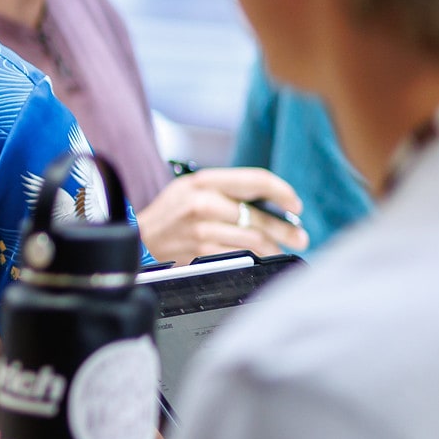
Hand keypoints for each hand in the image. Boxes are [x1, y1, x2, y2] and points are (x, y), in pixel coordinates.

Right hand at [138, 166, 307, 264]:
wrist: (138, 237)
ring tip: (281, 249)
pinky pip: (240, 255)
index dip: (283, 193)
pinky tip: (260, 258)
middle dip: (286, 229)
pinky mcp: (201, 251)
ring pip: (253, 239)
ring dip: (273, 247)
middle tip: (300, 236)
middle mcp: (203, 202)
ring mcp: (202, 228)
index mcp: (204, 181)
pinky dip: (255, 258)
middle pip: (258, 216)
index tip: (295, 206)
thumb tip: (271, 203)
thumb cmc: (170, 213)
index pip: (256, 181)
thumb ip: (226, 190)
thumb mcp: (191, 188)